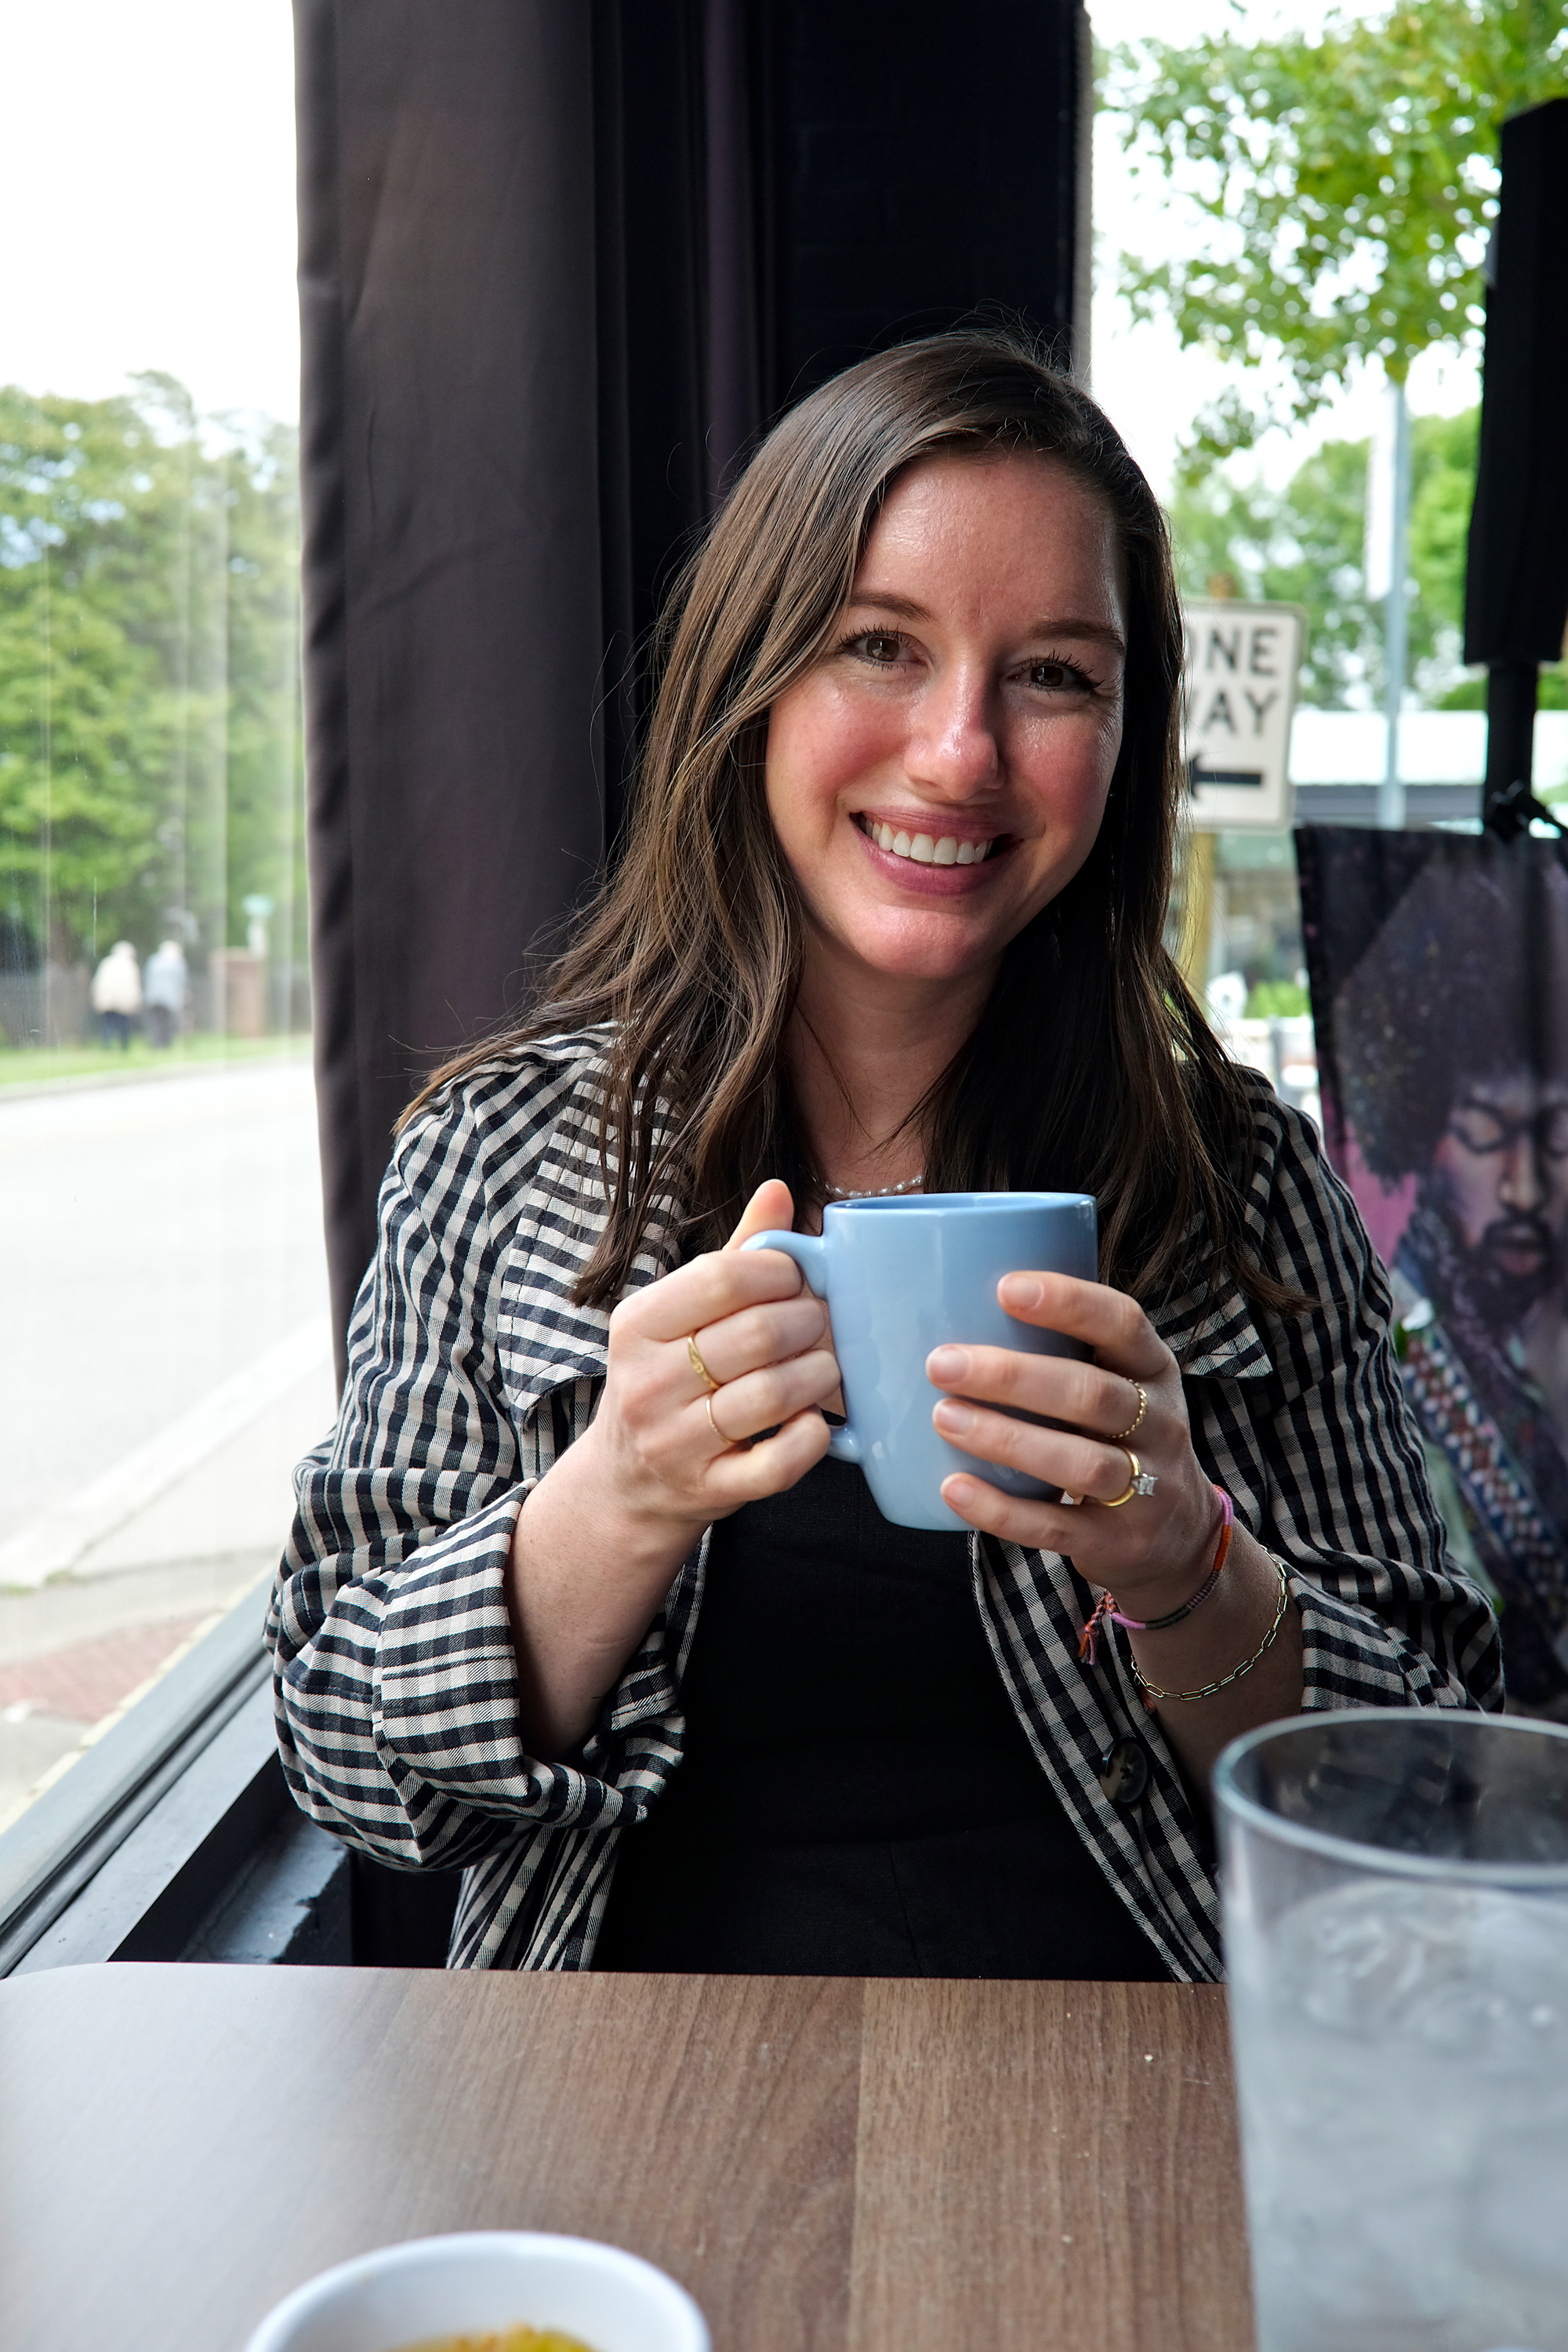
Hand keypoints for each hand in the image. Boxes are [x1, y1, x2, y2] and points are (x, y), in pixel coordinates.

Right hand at [509, 1179, 838, 1754]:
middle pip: (757, 1334)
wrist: (626, 1482)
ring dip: (820, 1376)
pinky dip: (810, 1439)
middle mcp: (648, 1382)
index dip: (780, 1272)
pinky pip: (776, 1464)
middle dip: (809, 1323)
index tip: (800, 1280)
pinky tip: (819, 1422)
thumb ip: (734, 1256)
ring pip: (772, 1395)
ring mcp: (675, 1441)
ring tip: (830, 1366)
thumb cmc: (669, 1379)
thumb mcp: (681, 1314)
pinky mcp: (708, 1489)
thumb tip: (779, 1189)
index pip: (723, 1277)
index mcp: (639, 1324)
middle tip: (824, 1323)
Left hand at [925, 1271, 1221, 1607]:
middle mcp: (1161, 1424)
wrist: (1177, 1535)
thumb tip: (953, 1304)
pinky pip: (1056, 1525)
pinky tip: (954, 1487)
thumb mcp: (1117, 1385)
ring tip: (944, 1418)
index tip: (1005, 1288)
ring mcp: (1147, 1489)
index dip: (1069, 1303)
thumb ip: (1063, 1352)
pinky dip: (1001, 1509)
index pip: (1123, 1324)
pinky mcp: (1119, 1542)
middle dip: (1014, 1377)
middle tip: (942, 1364)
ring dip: (1006, 1439)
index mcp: (1153, 1369)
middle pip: (1092, 1395)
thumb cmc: (1118, 1438)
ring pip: (1079, 1462)